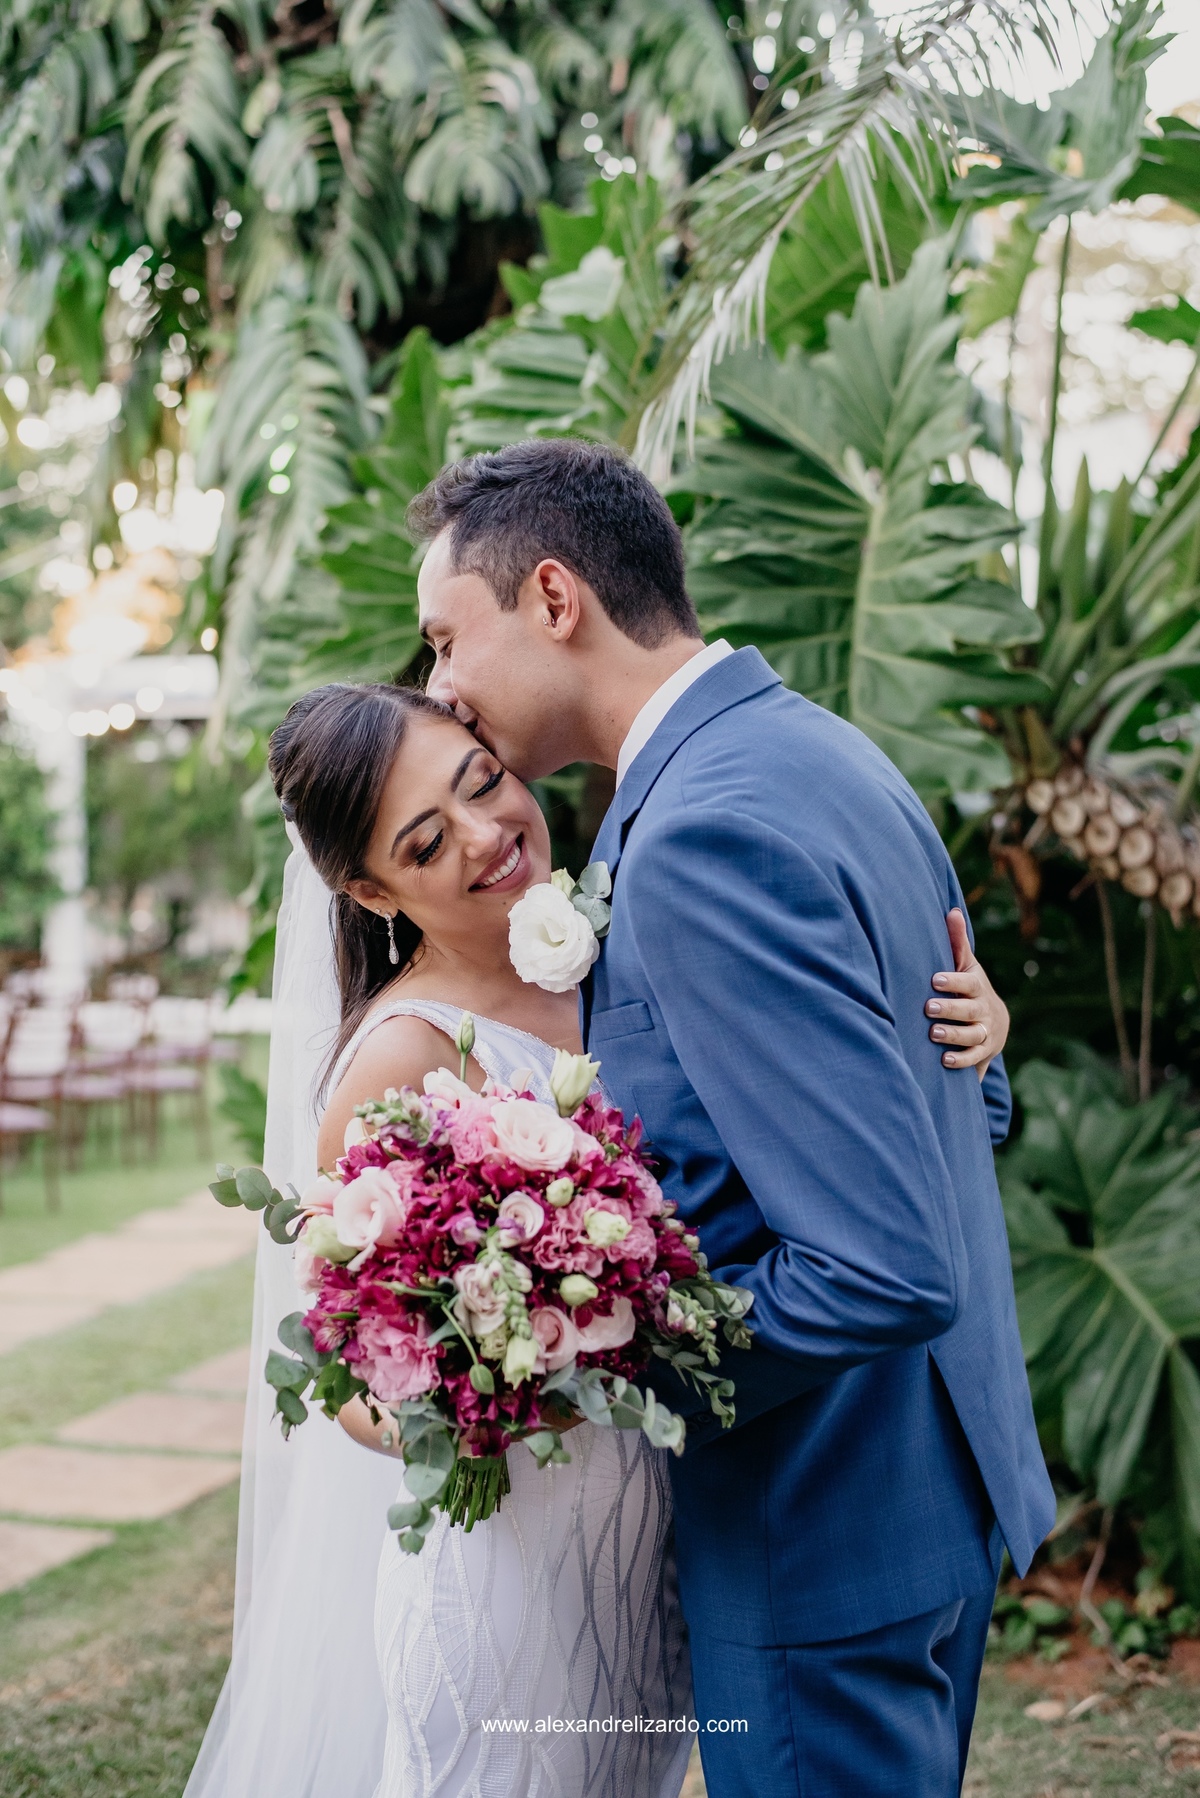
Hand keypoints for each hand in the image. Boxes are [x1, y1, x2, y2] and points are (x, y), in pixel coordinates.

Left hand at [927, 909, 1008, 1080]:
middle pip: (970, 1010)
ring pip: (972, 1035)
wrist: (994, 1022)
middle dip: (950, 1009)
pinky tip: (944, 1060)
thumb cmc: (969, 987)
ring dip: (953, 1034)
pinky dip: (961, 1060)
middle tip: (929, 1008)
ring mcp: (984, 1032)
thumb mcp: (966, 965)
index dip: (954, 981)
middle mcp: (983, 1009)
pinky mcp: (983, 1052)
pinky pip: (974, 1058)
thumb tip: (952, 911)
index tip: (935, 979)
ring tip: (933, 1033)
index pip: (969, 983)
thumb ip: (957, 942)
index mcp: (977, 986)